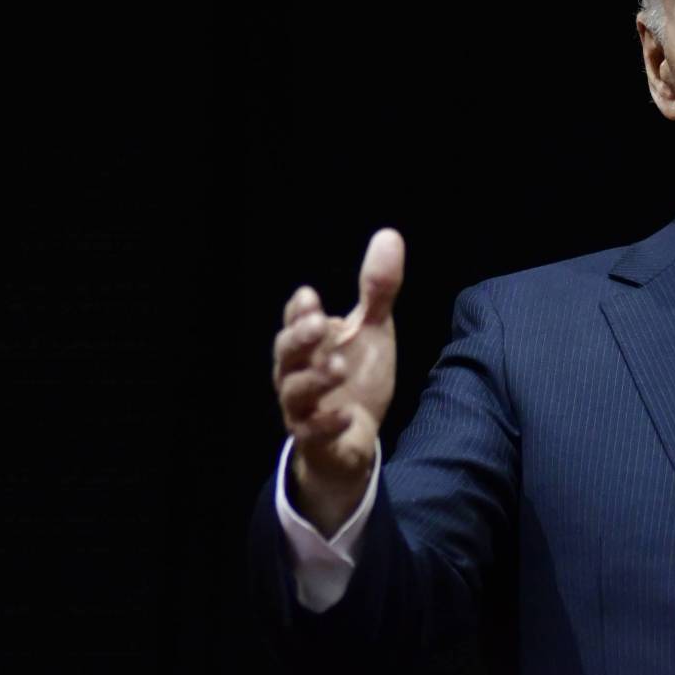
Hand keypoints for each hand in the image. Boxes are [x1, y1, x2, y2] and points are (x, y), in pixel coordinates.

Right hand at [273, 228, 403, 533]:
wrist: (354, 437)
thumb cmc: (356, 376)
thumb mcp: (372, 330)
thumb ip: (378, 290)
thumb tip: (389, 235)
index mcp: (309, 342)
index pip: (295, 320)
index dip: (299, 311)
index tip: (311, 297)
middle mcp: (297, 372)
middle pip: (285, 352)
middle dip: (299, 337)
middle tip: (320, 324)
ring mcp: (302, 407)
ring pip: (294, 392)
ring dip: (314, 378)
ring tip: (339, 368)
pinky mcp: (315, 439)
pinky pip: (312, 433)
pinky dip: (328, 423)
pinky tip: (346, 415)